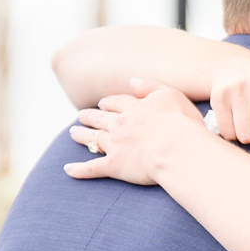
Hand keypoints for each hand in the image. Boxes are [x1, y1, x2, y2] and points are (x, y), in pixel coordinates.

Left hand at [64, 81, 214, 184]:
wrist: (178, 149)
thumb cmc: (181, 123)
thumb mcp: (171, 95)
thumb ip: (150, 86)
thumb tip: (132, 81)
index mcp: (134, 108)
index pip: (117, 103)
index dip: (108, 103)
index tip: (102, 103)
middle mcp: (120, 125)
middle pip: (100, 119)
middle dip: (90, 116)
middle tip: (81, 115)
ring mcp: (115, 145)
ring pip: (93, 138)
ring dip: (81, 135)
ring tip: (73, 133)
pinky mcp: (114, 166)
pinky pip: (92, 168)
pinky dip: (78, 169)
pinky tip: (67, 169)